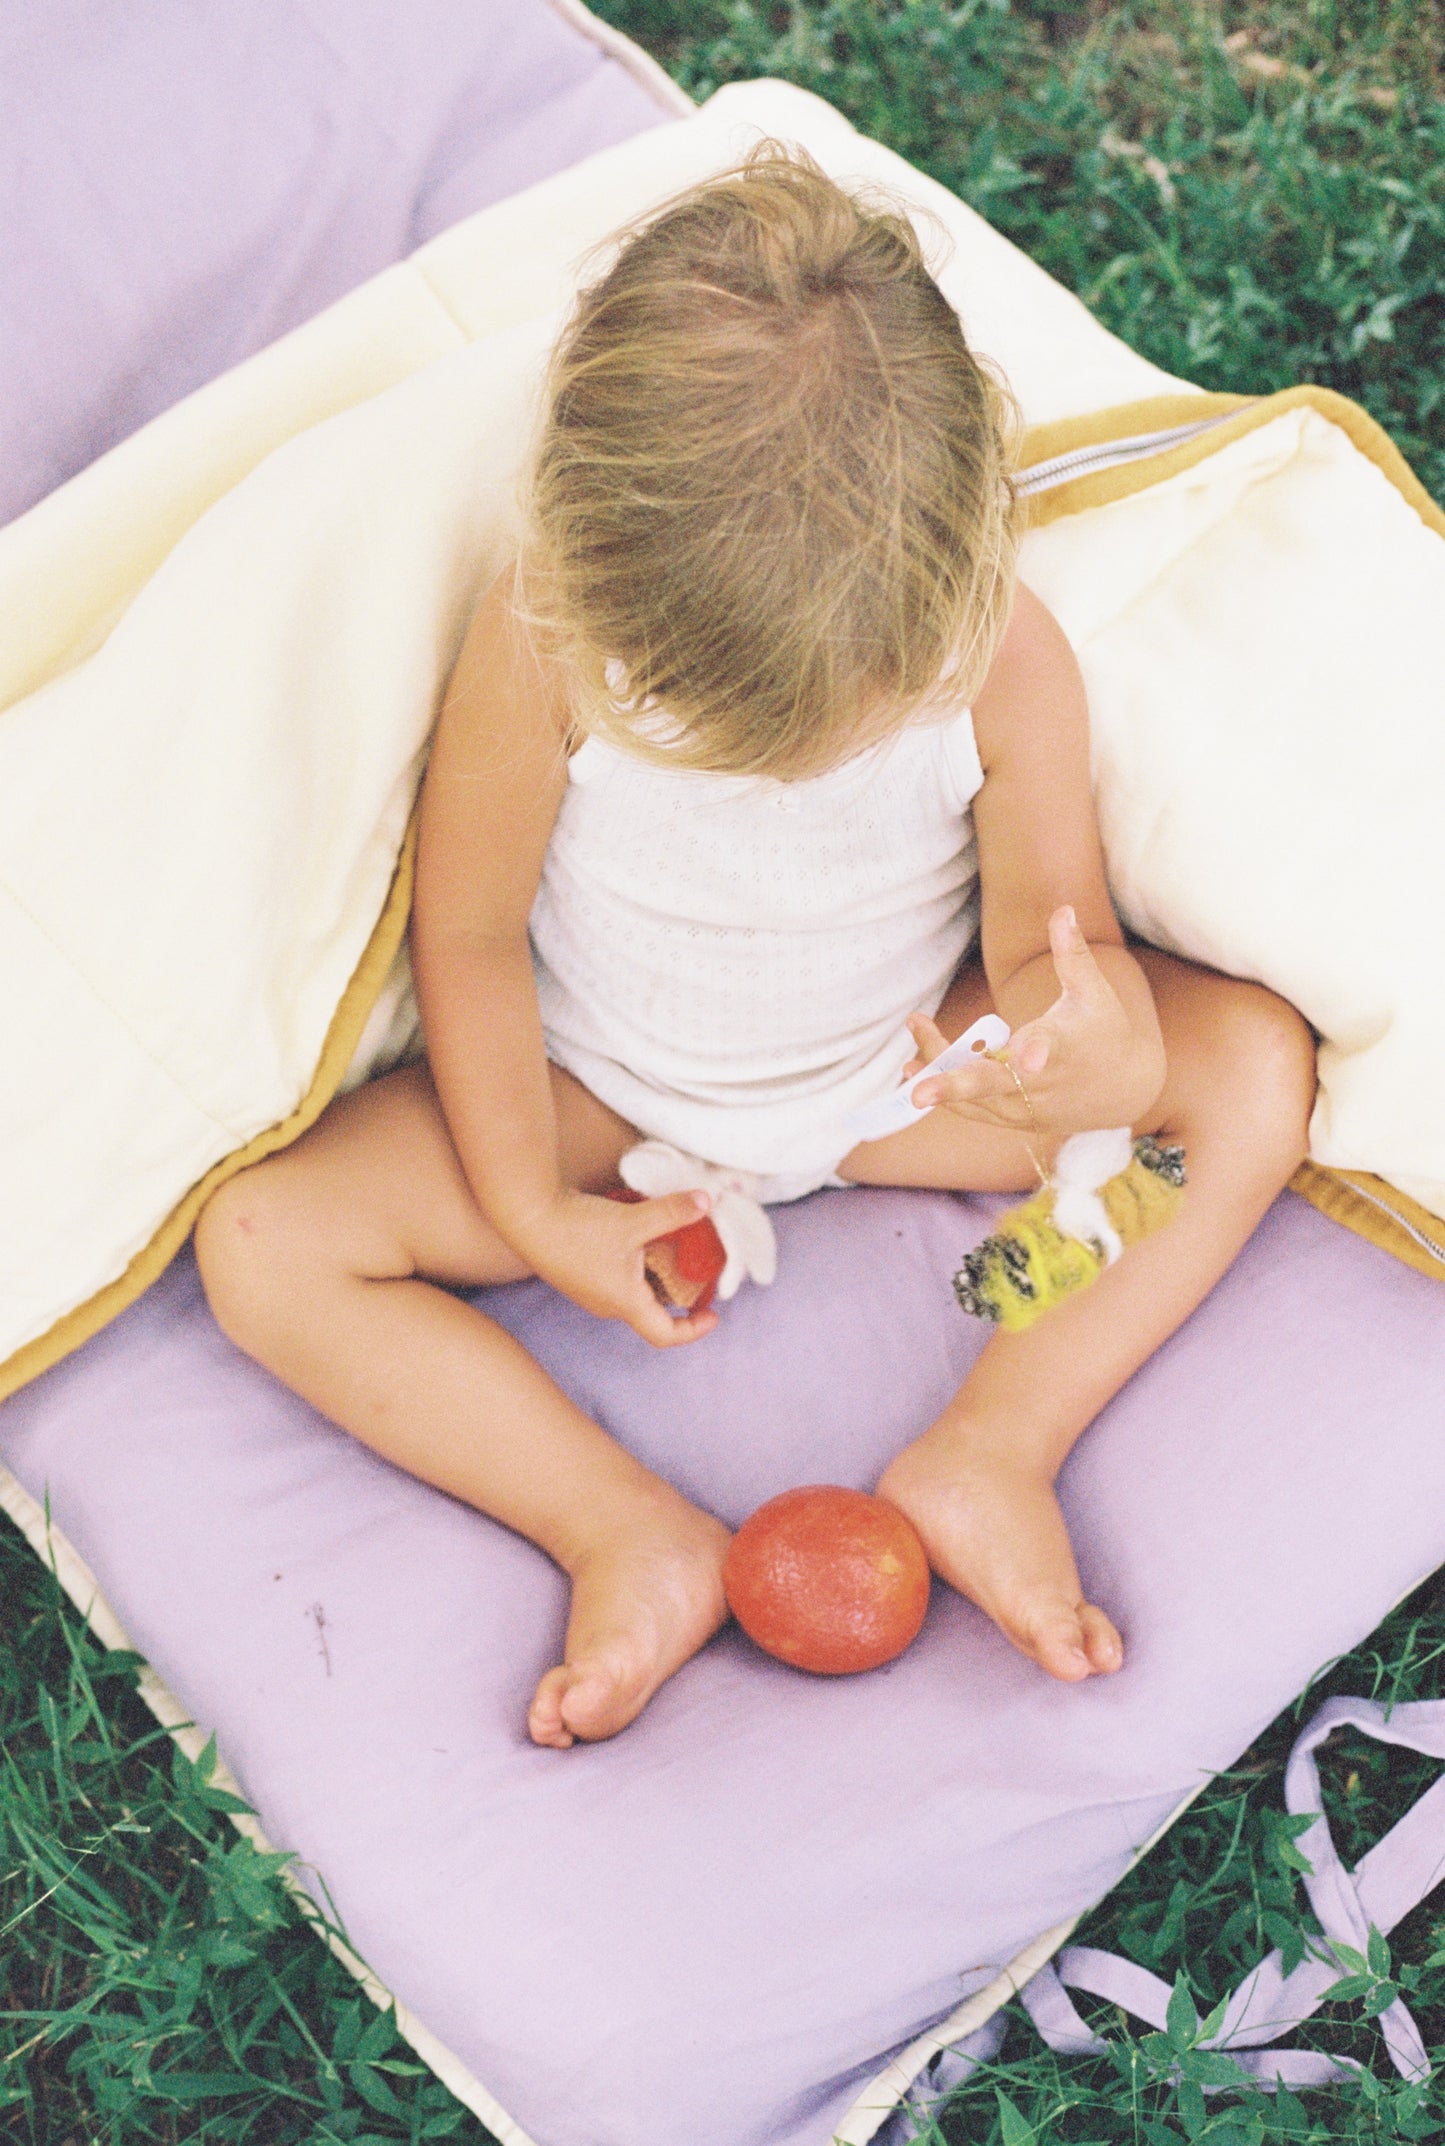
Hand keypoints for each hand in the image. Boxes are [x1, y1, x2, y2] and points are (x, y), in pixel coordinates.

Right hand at [517, 1186, 719, 1347]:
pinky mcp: (579, 1271)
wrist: (525, 1216)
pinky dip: (637, 1260)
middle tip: (698, 1267)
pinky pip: (618, 1275)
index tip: (713, 1313)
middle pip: (652, 1310)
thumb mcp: (632, 1221)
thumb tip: (706, 1201)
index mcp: (624, 1303)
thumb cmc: (577, 1228)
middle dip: (678, 1291)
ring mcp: (591, 1290)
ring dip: (656, 1272)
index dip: (694, 1329)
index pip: (665, 1335)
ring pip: (634, 1290)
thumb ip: (672, 1213)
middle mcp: (607, 1304)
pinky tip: (639, 1232)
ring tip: (672, 1245)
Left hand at [908, 907, 1165, 1136]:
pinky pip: (976, 1110)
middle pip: (995, 1086)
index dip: (1036, 1051)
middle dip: (954, 1087)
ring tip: (908, 1055)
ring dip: (937, 1076)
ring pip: (974, 1099)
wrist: (1127, 1088)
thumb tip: (1064, 908)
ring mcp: (1029, 1107)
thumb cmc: (1106, 1029)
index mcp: (1065, 1046)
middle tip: (918, 1092)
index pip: (1049, 1048)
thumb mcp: (1093, 990)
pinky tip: (915, 1068)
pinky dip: (948, 1094)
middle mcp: (1044, 1083)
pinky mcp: (1018, 1120)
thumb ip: (1072, 953)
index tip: (1026, 1056)